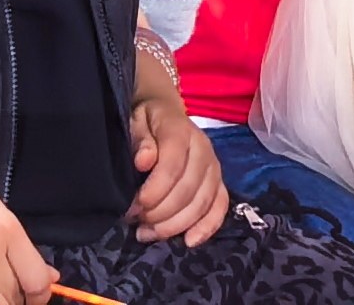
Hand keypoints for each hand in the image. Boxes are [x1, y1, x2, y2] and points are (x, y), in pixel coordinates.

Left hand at [127, 95, 227, 245]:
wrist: (164, 112)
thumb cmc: (146, 120)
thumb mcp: (135, 122)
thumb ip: (140, 140)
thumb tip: (144, 161)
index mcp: (180, 130)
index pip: (173, 165)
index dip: (154, 191)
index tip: (133, 207)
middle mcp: (204, 149)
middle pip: (188, 190)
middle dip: (159, 213)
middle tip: (135, 220)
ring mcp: (214, 167)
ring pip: (202, 203)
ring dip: (174, 225)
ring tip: (147, 233)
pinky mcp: (219, 183)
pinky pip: (220, 207)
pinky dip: (207, 227)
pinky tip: (189, 241)